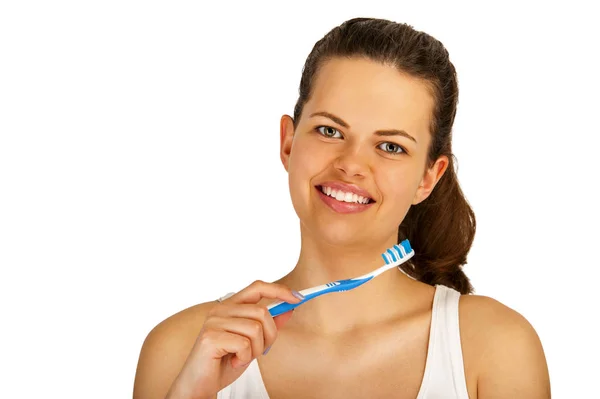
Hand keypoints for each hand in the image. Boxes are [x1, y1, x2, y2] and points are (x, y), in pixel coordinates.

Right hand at [166, 280, 302, 398]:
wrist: (200, 385)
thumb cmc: (224, 363)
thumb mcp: (253, 343)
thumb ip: (269, 326)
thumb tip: (289, 308)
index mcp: (230, 307)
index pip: (257, 287)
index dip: (279, 290)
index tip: (298, 298)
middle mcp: (220, 310)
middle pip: (262, 312)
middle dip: (270, 335)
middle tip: (259, 351)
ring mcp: (214, 322)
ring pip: (255, 329)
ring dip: (256, 350)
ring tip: (242, 358)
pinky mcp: (210, 337)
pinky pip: (244, 344)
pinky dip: (244, 358)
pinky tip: (233, 362)